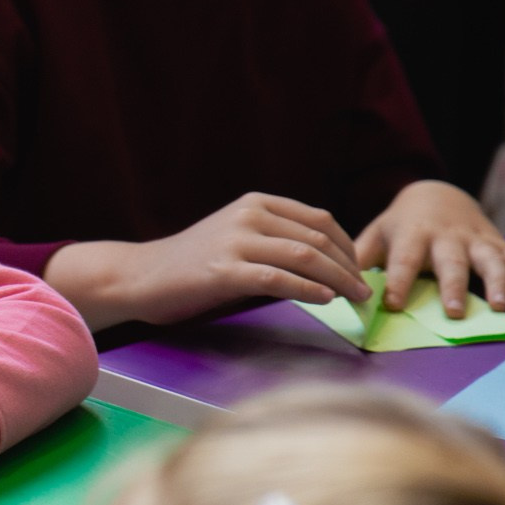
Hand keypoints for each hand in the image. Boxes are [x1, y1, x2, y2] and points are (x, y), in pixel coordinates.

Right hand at [45, 192, 371, 330]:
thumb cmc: (189, 266)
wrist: (138, 277)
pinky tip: (324, 300)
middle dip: (349, 267)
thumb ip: (273, 240)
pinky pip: (278, 279)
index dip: (349, 246)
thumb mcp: (235, 238)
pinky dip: (307, 290)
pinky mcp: (224, 272)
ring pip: (305, 256)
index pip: (320, 219)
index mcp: (255, 204)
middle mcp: (248, 216)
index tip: (359, 271)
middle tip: (365, 291)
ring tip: (355, 298)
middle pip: (318, 238)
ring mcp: (235, 242)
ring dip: (338, 280)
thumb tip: (324, 262)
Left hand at [357, 180, 504, 316]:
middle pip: (451, 263)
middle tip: (453, 312)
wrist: (436, 193)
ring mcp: (477, 242)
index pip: (402, 260)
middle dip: (452, 287)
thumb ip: (357, 259)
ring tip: (499, 308)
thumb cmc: (399, 224)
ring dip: (496, 284)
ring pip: (490, 263)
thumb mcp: (375, 234)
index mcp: (413, 236)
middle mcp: (448, 239)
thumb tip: (336, 287)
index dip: (396, 281)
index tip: (390, 303)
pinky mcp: (500, 246)